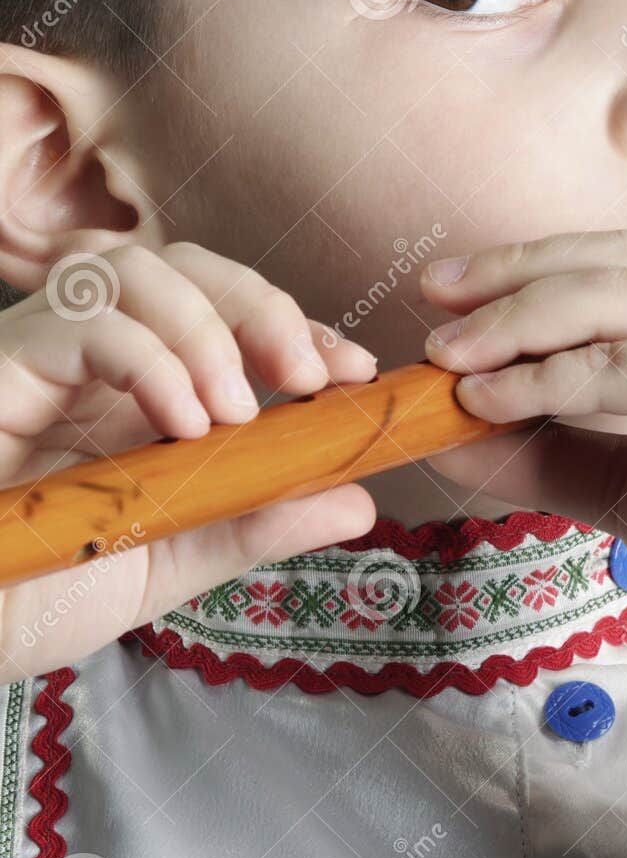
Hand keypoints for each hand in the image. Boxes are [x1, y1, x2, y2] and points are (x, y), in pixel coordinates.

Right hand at [0, 243, 377, 679]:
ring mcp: (41, 357)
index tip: (353, 371)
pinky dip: (147, 357)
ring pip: (130, 269)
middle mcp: (90, 359)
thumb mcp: (173, 560)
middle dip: (260, 306)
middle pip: (182, 264)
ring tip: (232, 412)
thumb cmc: (42, 593)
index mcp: (136, 389)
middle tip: (307, 378)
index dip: (293, 325)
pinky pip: (79, 321)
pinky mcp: (1, 371)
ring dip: (205, 327)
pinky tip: (180, 422)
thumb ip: (257, 524)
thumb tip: (359, 503)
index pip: (223, 312)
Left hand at [420, 231, 626, 664]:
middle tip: (435, 297)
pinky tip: (486, 400)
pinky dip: (538, 378)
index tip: (468, 289)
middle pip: (618, 259)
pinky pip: (609, 360)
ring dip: (513, 323)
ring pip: (606, 297)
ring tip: (447, 356)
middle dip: (516, 274)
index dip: (548, 264)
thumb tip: (449, 429)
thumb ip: (551, 444)